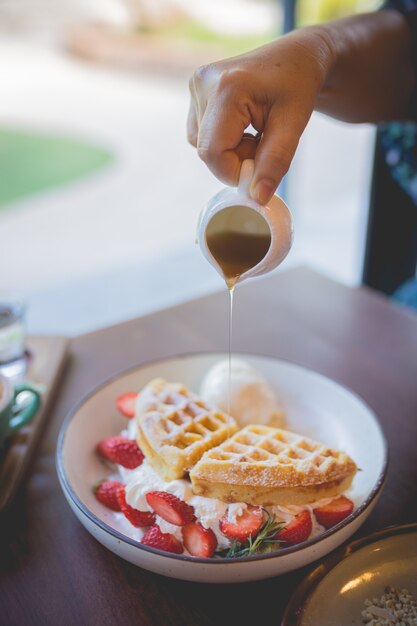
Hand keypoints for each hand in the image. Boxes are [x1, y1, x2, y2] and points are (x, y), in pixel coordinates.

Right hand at [187, 28, 334, 204]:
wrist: (297, 57)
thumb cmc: (299, 85)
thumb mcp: (294, 125)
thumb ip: (274, 162)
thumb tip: (257, 198)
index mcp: (227, 88)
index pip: (214, 153)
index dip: (235, 171)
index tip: (261, 168)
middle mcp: (204, 83)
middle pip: (207, 151)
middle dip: (235, 159)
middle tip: (263, 143)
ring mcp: (196, 84)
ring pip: (202, 145)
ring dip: (230, 150)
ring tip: (255, 130)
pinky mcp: (196, 90)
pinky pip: (201, 133)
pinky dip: (222, 139)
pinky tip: (242, 124)